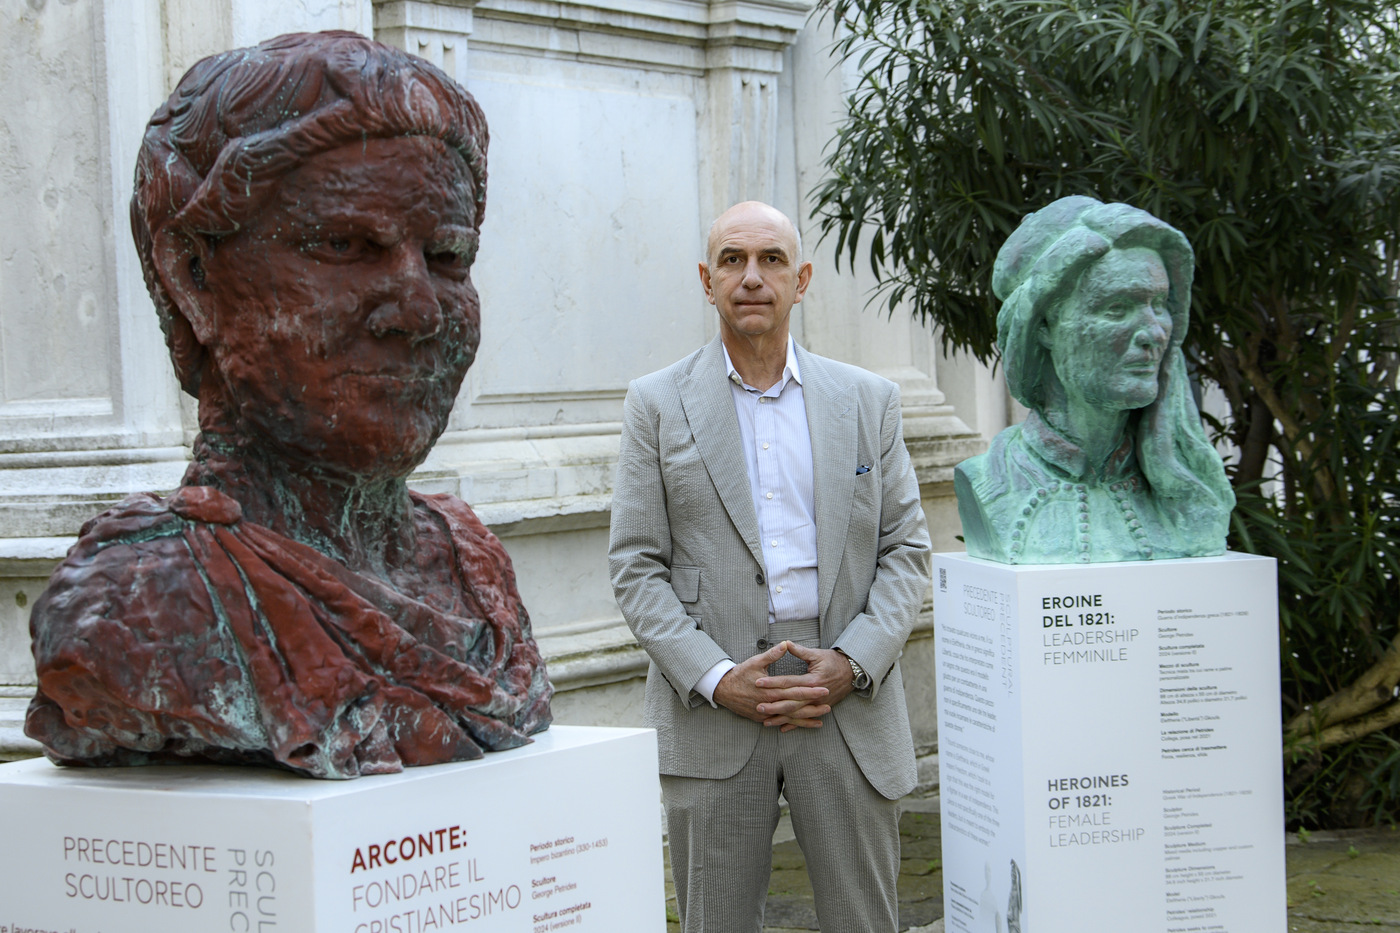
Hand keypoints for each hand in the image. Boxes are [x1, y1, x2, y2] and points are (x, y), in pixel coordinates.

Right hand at [713, 641, 830, 729]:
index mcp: (771, 689)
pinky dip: (792, 725)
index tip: (824, 688)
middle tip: (828, 705)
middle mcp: (770, 703)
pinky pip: (780, 722)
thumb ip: (773, 655)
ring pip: (789, 718)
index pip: (795, 690)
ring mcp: (765, 713)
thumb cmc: (740, 674)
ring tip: (821, 719)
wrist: (723, 689)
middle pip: (795, 706)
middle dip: (812, 706)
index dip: (810, 690)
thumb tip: (786, 644)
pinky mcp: (761, 718)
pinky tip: (802, 725)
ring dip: (805, 719)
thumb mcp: (756, 662)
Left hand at [754, 643, 855, 729]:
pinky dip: (794, 724)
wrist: (852, 672)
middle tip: (758, 706)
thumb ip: (800, 651)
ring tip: (766, 721)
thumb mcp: (817, 654)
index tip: (758, 683)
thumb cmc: (834, 661)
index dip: (772, 682)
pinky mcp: (821, 707)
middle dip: (773, 705)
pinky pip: (805, 718)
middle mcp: (814, 694)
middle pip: (790, 702)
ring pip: (796, 713)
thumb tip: (785, 643)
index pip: (788, 682)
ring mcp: (818, 703)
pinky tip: (782, 728)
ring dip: (781, 718)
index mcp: (812, 680)